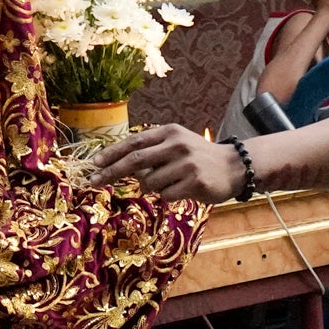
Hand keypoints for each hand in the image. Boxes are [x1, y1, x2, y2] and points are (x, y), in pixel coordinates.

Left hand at [89, 123, 231, 202]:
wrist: (235, 167)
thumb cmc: (199, 157)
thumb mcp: (176, 145)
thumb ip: (152, 151)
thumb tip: (119, 165)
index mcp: (170, 132)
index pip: (134, 142)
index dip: (112, 153)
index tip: (94, 163)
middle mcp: (177, 145)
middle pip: (135, 161)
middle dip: (111, 172)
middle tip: (93, 182)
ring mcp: (186, 164)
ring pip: (150, 182)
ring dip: (151, 188)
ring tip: (170, 183)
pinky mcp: (195, 182)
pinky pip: (166, 195)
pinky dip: (169, 196)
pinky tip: (183, 189)